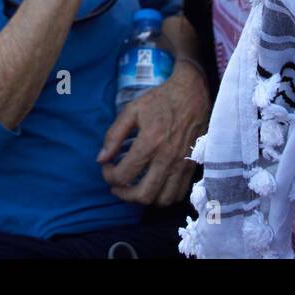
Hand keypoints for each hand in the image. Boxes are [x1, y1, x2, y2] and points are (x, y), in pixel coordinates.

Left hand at [97, 62, 210, 206]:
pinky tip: (154, 185)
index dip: (108, 176)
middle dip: (124, 194)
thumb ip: (114, 135)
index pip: (123, 176)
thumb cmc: (161, 100)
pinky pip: (178, 194)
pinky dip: (163, 196)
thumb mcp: (132, 110)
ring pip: (162, 200)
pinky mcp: (192, 167)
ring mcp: (181, 165)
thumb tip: (101, 159)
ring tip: (135, 187)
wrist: (193, 94)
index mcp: (149, 143)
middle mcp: (167, 159)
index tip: (107, 166)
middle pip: (142, 195)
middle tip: (117, 185)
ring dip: (144, 199)